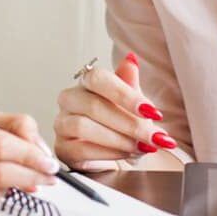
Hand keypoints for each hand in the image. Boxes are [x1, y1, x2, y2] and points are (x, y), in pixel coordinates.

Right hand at [54, 52, 177, 170]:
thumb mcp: (133, 105)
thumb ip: (130, 84)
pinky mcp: (62, 149)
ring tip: (141, 147)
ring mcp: (62, 124)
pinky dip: (109, 153)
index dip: (124, 94)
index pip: (97, 78)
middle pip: (92, 105)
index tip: (151, 111)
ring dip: (118, 139)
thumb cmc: (123, 126)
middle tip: (154, 136)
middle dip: (129, 123)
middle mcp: (70, 100)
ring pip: (83, 126)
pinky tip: (127, 154)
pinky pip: (81, 149)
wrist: (117, 156)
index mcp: (87, 83)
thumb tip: (131, 59)